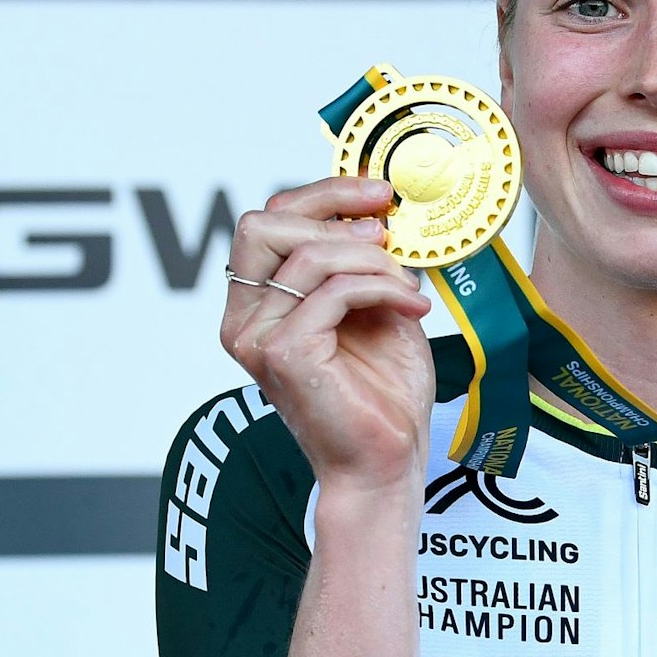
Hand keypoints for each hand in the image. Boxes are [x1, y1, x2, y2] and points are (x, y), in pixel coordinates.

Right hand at [221, 177, 434, 495]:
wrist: (386, 462)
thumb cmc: (381, 395)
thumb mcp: (375, 309)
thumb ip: (362, 263)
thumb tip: (379, 211)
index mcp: (258, 305)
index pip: (268, 222)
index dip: (321, 195)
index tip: (377, 194)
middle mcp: (244, 320)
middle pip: (263, 224)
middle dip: (333, 210)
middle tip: (387, 227)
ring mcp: (257, 338)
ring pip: (307, 256)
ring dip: (371, 259)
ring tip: (407, 284)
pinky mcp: (284, 354)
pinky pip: (334, 291)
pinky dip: (381, 288)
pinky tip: (412, 307)